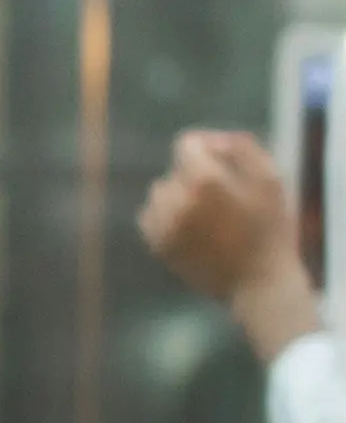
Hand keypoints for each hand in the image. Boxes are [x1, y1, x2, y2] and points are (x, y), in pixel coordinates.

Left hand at [138, 129, 318, 359]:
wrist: (259, 283)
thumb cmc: (271, 230)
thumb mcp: (270, 180)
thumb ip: (244, 149)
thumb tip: (220, 139)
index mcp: (204, 179)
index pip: (187, 143)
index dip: (207, 145)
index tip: (224, 158)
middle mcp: (176, 199)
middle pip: (175, 170)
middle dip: (196, 174)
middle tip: (224, 193)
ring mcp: (163, 224)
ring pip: (160, 192)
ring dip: (179, 195)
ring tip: (207, 212)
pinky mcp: (158, 245)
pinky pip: (150, 218)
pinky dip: (165, 217)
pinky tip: (190, 228)